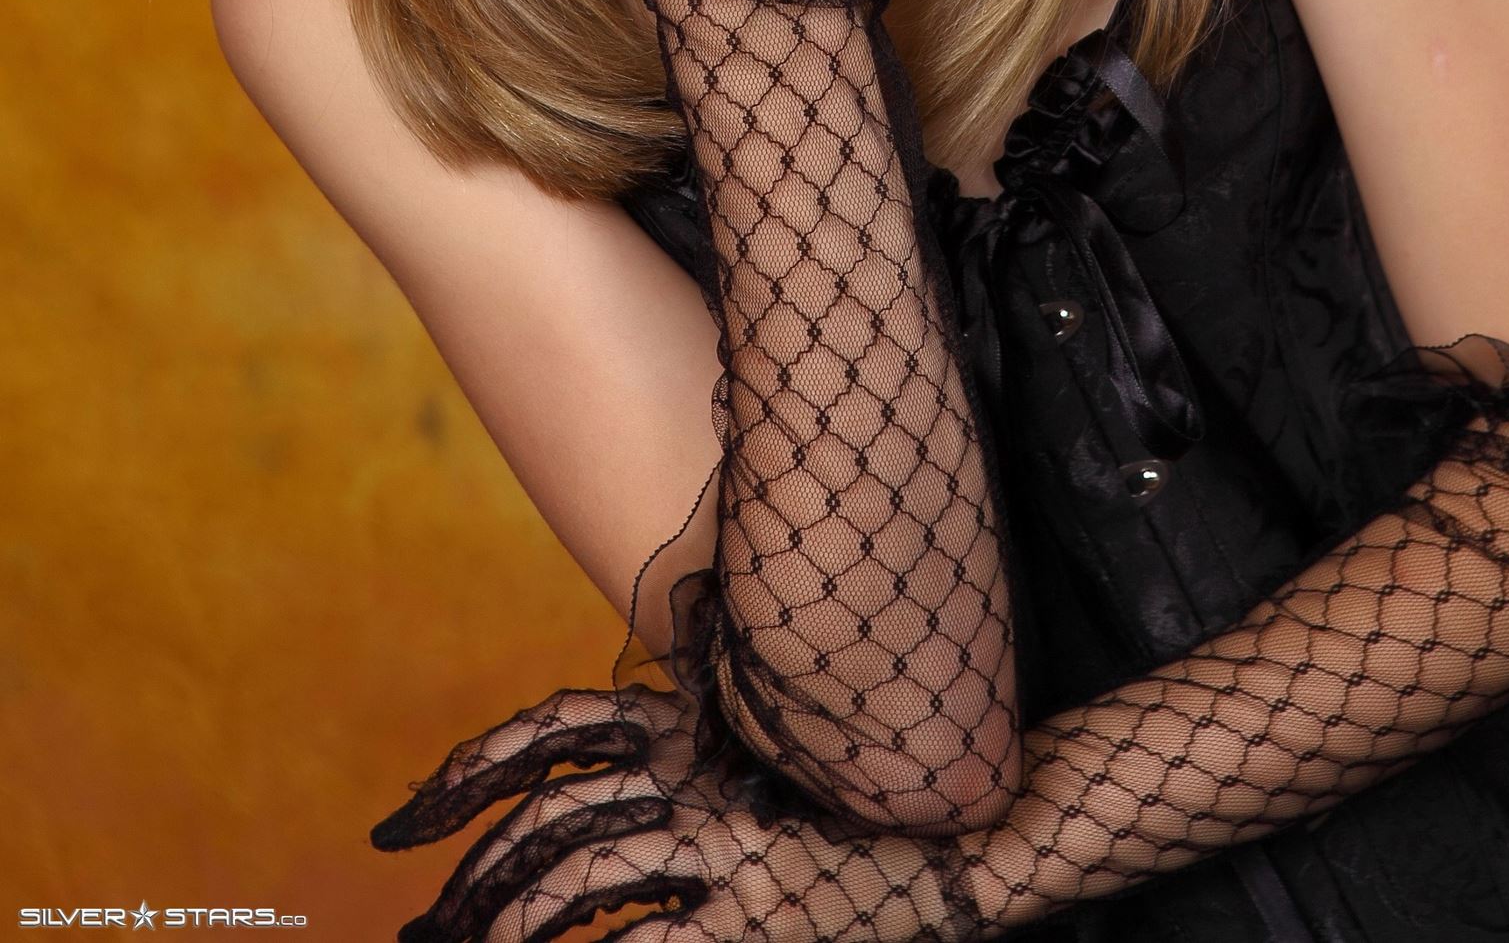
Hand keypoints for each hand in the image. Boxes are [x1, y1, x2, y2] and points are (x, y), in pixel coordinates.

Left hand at [368, 674, 979, 942]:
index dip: (471, 767)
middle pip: (548, 815)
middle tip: (425, 925)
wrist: (956, 839)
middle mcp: (692, 776)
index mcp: (687, 729)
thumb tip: (605, 775)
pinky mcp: (751, 916)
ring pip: (577, 884)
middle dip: (471, 877)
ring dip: (511, 928)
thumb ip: (683, 754)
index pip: (555, 728)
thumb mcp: (755, 755)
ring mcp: (720, 846)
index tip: (408, 818)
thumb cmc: (846, 801)